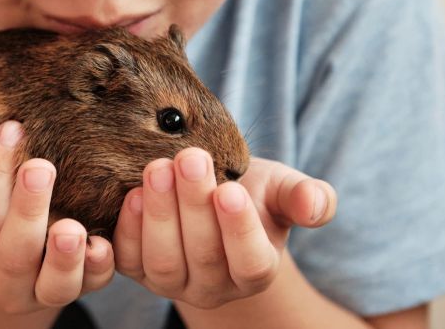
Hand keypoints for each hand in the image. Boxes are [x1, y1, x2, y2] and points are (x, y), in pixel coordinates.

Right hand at [0, 121, 114, 313]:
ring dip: (65, 256)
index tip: (10, 129)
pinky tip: (108, 240)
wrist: (15, 254)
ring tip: (72, 226)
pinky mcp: (83, 288)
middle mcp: (5, 284)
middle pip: (15, 254)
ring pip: (54, 285)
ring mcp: (44, 291)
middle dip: (27, 211)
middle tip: (40, 167)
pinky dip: (103, 265)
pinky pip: (95, 286)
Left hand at [112, 148, 336, 308]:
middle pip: (204, 256)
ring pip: (164, 262)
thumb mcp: (281, 189)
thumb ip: (305, 197)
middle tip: (190, 159)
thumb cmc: (250, 191)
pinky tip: (132, 192)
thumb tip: (317, 206)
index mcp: (255, 270)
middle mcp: (214, 286)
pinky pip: (128, 259)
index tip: (230, 190)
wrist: (208, 192)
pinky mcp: (136, 270)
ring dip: (159, 214)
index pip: (251, 262)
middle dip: (194, 206)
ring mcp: (172, 282)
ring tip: (158, 168)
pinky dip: (128, 229)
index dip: (240, 230)